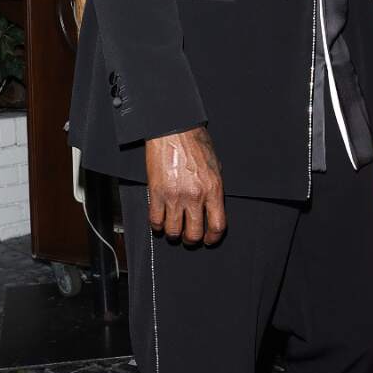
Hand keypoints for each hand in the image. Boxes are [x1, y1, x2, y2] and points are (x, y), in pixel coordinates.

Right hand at [144, 127, 225, 244]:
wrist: (174, 132)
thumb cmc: (196, 146)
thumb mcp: (216, 168)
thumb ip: (214, 190)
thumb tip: (213, 207)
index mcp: (213, 190)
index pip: (217, 225)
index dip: (213, 238)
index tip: (209, 240)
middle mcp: (195, 197)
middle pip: (194, 233)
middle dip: (192, 240)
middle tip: (190, 238)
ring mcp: (174, 196)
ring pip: (173, 230)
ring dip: (173, 235)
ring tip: (174, 231)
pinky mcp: (156, 193)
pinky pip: (155, 220)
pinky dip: (157, 226)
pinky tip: (160, 223)